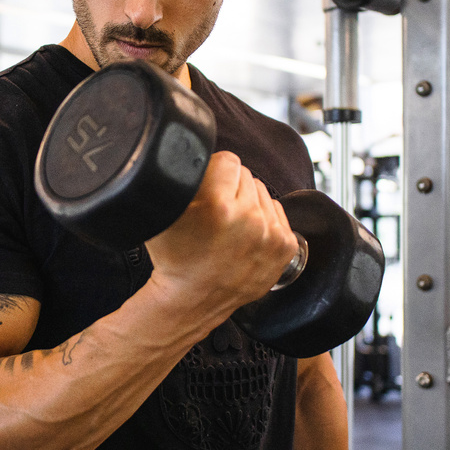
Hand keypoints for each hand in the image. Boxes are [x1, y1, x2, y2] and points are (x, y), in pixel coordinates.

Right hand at [144, 151, 296, 324]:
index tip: (205, 190)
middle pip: (246, 175)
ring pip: (262, 192)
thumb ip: (180, 176)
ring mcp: (270, 234)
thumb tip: (193, 150)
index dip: (213, 172)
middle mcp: (248, 218)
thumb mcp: (164, 212)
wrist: (191, 299)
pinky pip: (277, 212)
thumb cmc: (175, 257)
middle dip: (230, 188)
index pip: (229, 160)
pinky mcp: (285, 247)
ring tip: (229, 226)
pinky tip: (245, 236)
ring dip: (247, 202)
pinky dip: (263, 220)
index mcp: (217, 205)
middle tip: (214, 213)